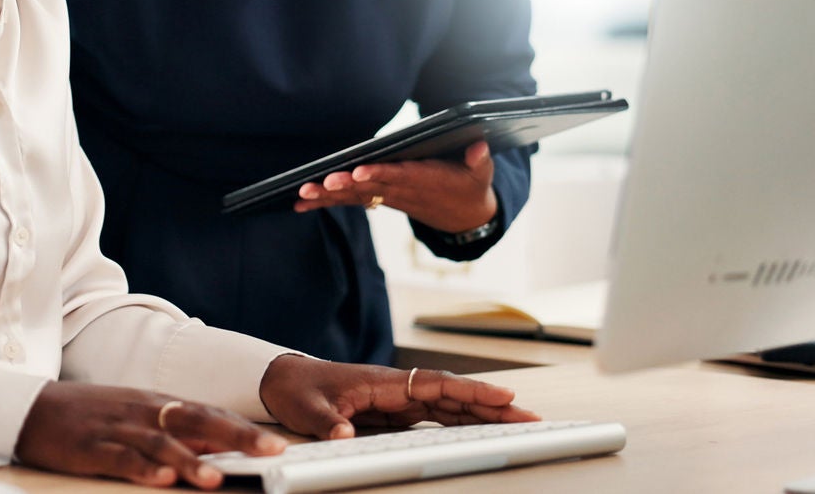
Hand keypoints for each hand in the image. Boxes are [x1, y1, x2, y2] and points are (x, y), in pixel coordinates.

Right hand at [14, 381, 285, 487]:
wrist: (34, 407)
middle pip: (197, 421)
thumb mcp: (137, 416)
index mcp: (159, 403)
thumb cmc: (91, 415)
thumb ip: (175, 431)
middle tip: (269, 452)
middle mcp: (145, 411)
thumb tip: (217, 451)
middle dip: (236, 437)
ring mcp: (119, 428)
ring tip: (216, 476)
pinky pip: (122, 459)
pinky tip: (161, 479)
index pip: (209, 413)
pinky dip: (143, 468)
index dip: (243, 428)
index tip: (277, 443)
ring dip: (192, 460)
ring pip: (163, 443)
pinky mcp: (93, 447)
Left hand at [258, 353, 538, 439]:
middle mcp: (399, 388)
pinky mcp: (396, 413)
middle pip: (454, 396)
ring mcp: (400, 400)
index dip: (472, 391)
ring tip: (518, 426)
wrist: (283, 380)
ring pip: (450, 408)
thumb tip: (345, 433)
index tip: (504, 396)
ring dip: (483, 416)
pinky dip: (461, 424)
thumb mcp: (307, 408)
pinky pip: (435, 419)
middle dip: (493, 406)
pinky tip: (482, 433)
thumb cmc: (298, 388)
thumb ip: (327, 420)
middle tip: (531, 418)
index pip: (437, 384)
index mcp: (385, 382)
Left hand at [295, 139, 498, 234]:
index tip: (359, 172)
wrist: (465, 216)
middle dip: (345, 185)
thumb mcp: (481, 173)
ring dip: (328, 196)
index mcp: (426, 180)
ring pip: (356, 195)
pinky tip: (300, 202)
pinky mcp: (381, 199)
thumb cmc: (470, 185)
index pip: (399, 176)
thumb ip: (479, 161)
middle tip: (321, 182)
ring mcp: (390, 196)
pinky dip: (326, 201)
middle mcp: (403, 189)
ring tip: (303, 194)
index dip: (379, 174)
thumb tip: (479, 147)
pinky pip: (351, 201)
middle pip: (371, 187)